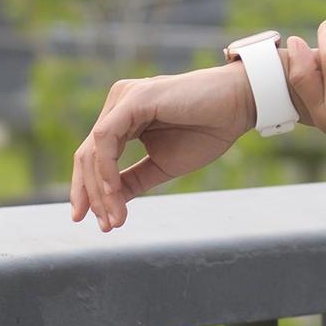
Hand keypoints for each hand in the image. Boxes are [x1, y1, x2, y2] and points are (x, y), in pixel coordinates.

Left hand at [67, 61, 257, 231]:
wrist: (238, 106)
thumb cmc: (207, 130)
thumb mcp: (162, 165)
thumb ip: (133, 180)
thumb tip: (108, 204)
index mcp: (123, 118)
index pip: (94, 158)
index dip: (91, 192)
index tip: (101, 224)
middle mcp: (117, 104)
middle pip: (87, 156)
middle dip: (90, 195)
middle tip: (103, 226)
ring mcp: (123, 99)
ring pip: (92, 151)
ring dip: (100, 189)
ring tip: (113, 217)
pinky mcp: (133, 98)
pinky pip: (106, 138)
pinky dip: (106, 168)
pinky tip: (114, 192)